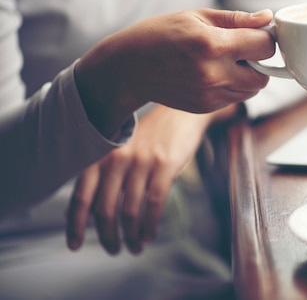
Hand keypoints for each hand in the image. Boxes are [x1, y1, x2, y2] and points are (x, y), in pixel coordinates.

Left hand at [65, 104, 236, 254]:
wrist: (180, 113)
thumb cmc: (149, 135)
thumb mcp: (118, 151)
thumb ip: (97, 178)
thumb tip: (71, 213)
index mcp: (101, 156)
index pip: (82, 197)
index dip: (75, 225)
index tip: (75, 245)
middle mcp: (117, 159)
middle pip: (105, 210)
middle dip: (108, 236)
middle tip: (114, 249)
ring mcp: (141, 162)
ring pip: (130, 211)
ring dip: (131, 236)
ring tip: (134, 247)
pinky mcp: (164, 165)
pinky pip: (154, 204)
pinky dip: (150, 225)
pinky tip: (150, 234)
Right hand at [75, 8, 274, 137]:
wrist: (128, 68)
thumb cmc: (161, 34)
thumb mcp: (197, 16)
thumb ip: (236, 19)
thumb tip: (268, 18)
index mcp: (213, 45)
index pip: (265, 46)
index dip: (265, 37)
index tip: (256, 33)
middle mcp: (214, 74)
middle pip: (264, 74)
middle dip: (260, 60)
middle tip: (242, 49)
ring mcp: (210, 95)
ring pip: (252, 90)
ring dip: (248, 75)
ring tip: (225, 60)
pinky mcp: (206, 107)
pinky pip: (235, 98)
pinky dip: (233, 86)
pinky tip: (213, 73)